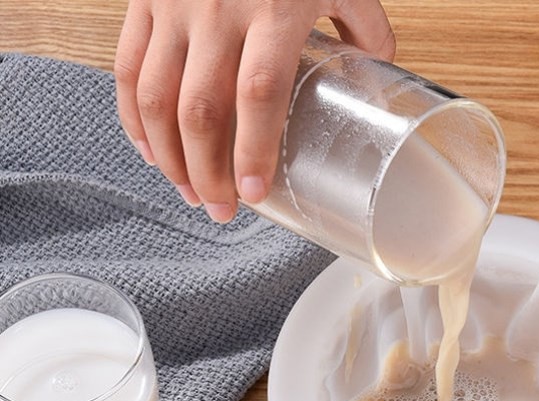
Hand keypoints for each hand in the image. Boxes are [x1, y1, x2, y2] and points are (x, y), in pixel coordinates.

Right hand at [115, 0, 394, 221]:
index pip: (257, 94)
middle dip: (208, 172)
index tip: (254, 194)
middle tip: (222, 210)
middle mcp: (216, 10)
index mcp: (273, 10)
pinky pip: (129, 69)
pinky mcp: (145, 0)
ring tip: (190, 193)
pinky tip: (151, 153)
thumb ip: (364, 25)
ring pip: (157, 98)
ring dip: (170, 157)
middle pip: (200, 110)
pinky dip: (134, 118)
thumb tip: (379, 72)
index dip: (252, 150)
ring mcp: (174, 6)